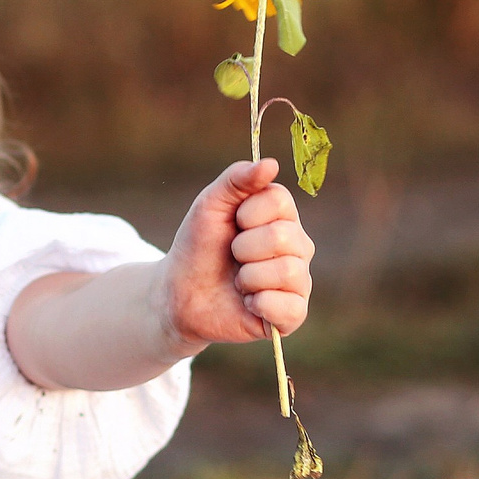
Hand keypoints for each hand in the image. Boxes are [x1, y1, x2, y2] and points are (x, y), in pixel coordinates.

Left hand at [160, 157, 313, 349]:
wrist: (179, 294)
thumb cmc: (198, 247)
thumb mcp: (209, 205)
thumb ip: (236, 179)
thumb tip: (271, 163)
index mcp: (282, 216)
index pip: (279, 201)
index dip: (246, 214)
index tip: (232, 224)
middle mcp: (298, 246)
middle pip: (282, 237)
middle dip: (242, 248)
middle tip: (232, 257)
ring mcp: (298, 281)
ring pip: (287, 272)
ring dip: (248, 278)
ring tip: (239, 282)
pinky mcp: (292, 315)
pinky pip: (290, 308)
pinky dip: (259, 305)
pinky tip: (248, 304)